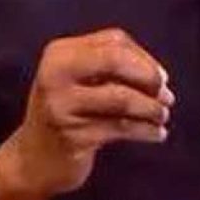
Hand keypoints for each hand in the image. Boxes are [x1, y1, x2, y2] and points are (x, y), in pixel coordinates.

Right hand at [0, 28, 174, 199]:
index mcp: (60, 53)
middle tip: (166, 94)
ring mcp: (62, 106)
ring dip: (152, 108)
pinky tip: (157, 133)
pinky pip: (121, 128)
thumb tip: (158, 75)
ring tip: (163, 116)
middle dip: (148, 76)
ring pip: (122, 98)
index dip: (144, 57)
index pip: (113, 41)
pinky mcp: (73, 136)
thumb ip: (111, 66)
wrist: (33, 158)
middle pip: (114, 61)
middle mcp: (56, 74)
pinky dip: (146, 130)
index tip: (162, 76)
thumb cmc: (65, 111)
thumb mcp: (78, 79)